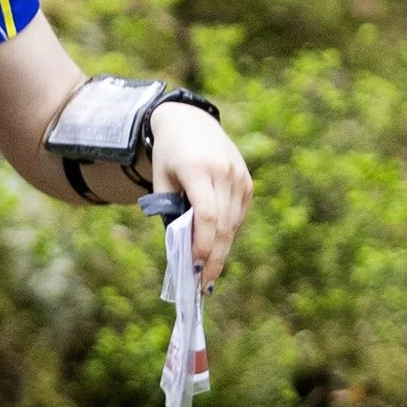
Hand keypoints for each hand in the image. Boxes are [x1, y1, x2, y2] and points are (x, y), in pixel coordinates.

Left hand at [147, 103, 252, 288]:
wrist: (190, 121)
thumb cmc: (168, 155)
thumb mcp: (161, 180)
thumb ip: (170, 211)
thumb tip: (181, 250)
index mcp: (197, 169)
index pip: (206, 215)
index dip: (201, 245)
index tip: (193, 268)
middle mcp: (223, 172)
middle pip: (222, 225)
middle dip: (213, 258)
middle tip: (203, 285)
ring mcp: (238, 176)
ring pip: (232, 224)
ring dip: (221, 250)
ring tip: (208, 274)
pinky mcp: (246, 181)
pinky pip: (237, 215)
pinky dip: (227, 234)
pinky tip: (216, 247)